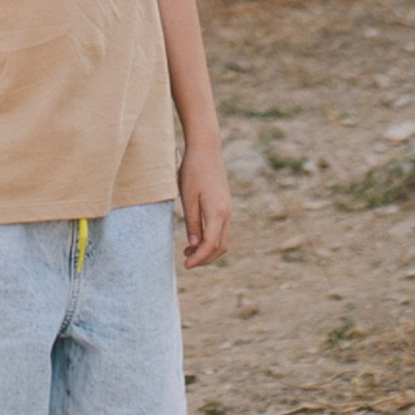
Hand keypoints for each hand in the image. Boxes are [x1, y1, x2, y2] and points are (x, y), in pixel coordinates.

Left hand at [180, 137, 231, 267]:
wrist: (206, 149)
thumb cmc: (193, 170)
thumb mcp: (187, 197)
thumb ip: (192, 222)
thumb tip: (194, 245)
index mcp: (217, 212)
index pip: (211, 245)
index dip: (199, 258)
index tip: (186, 265)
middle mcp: (226, 213)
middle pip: (220, 247)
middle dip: (205, 258)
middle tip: (187, 261)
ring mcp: (228, 209)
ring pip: (222, 239)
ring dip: (208, 249)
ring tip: (188, 251)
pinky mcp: (225, 205)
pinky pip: (221, 229)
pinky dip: (211, 239)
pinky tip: (197, 237)